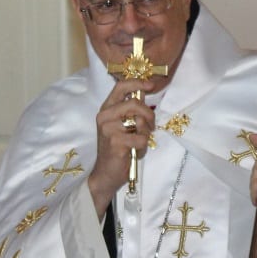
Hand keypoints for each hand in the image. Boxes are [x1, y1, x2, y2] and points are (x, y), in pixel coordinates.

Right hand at [87, 76, 161, 212]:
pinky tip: (135, 151)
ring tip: (139, 142)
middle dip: (149, 114)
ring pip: (140, 122)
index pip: (120, 87)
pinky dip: (143, 147)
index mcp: (106, 109)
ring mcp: (109, 129)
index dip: (137, 83)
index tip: (151, 85)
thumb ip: (130, 110)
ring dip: (146, 133)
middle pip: (135, 103)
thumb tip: (144, 93)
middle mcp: (105, 116)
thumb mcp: (121, 126)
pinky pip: (142, 139)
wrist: (105, 173)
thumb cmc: (117, 148)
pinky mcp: (116, 142)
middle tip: (151, 126)